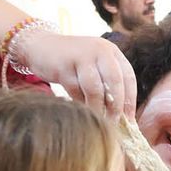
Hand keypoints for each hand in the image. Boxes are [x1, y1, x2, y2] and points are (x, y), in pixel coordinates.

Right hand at [15, 31, 135, 114]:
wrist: (41, 46)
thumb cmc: (73, 62)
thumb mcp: (95, 66)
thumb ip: (108, 84)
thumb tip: (123, 117)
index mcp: (112, 51)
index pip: (128, 77)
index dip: (130, 101)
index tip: (130, 121)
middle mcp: (99, 50)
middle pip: (115, 82)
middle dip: (116, 106)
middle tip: (115, 124)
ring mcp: (81, 56)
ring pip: (95, 88)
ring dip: (98, 108)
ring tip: (98, 122)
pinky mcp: (64, 66)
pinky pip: (75, 90)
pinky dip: (80, 103)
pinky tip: (81, 110)